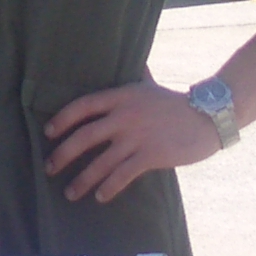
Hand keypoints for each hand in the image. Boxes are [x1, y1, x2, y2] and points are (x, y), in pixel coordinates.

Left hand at [43, 80, 219, 202]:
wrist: (207, 117)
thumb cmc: (175, 102)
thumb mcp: (149, 85)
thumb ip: (135, 76)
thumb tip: (131, 59)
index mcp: (120, 96)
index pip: (82, 106)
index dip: (62, 119)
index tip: (48, 132)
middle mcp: (124, 116)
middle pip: (85, 136)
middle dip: (64, 154)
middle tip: (49, 167)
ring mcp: (137, 136)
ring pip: (102, 161)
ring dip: (83, 179)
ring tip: (69, 193)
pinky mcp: (151, 155)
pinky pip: (124, 174)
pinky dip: (109, 186)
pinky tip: (100, 197)